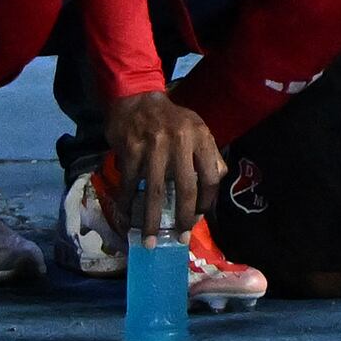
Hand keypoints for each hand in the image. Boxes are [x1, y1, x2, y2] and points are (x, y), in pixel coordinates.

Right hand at [105, 87, 225, 236]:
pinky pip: (129, 185)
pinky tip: (127, 217)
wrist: (137, 100)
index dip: (207, 201)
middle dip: (183, 217)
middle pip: (186, 188)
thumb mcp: (197, 129)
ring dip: (151, 220)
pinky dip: (128, 203)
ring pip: (154, 192)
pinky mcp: (130, 152)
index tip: (198, 218)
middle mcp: (180, 143)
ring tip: (149, 240)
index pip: (212, 176)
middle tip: (180, 238)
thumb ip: (207, 154)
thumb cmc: (171, 120)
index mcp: (201, 138)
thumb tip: (213, 185)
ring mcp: (154, 148)